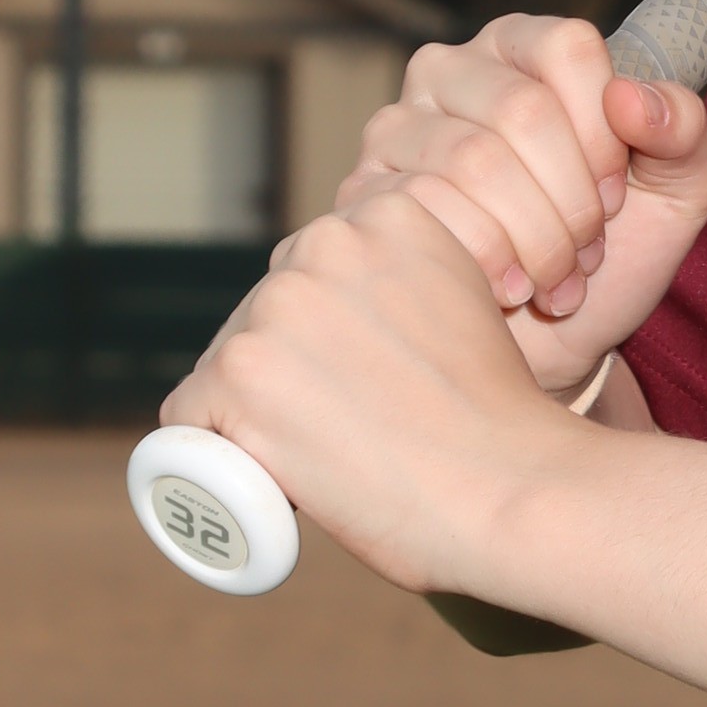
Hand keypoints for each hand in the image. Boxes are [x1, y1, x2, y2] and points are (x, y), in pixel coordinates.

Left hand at [164, 186, 593, 600]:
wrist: (519, 492)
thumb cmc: (506, 428)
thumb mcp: (468, 311)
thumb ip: (409, 293)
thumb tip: (353, 329)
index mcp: (392, 214)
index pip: (316, 273)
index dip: (331, 339)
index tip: (366, 384)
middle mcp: (325, 241)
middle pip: (264, 314)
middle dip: (288, 372)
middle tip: (350, 431)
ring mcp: (276, 308)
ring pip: (226, 367)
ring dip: (255, 414)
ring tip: (326, 460)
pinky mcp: (239, 375)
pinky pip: (187, 421)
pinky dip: (214, 457)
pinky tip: (267, 478)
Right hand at [341, 14, 706, 386]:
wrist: (548, 348)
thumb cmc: (610, 257)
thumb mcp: (677, 194)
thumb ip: (684, 132)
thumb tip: (631, 98)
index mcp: (525, 49)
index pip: (568, 48)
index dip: (604, 133)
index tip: (616, 196)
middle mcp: (451, 71)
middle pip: (523, 110)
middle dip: (572, 201)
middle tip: (587, 252)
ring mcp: (395, 128)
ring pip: (473, 162)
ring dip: (534, 239)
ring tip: (554, 279)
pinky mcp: (363, 192)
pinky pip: (426, 210)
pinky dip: (487, 262)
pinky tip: (507, 292)